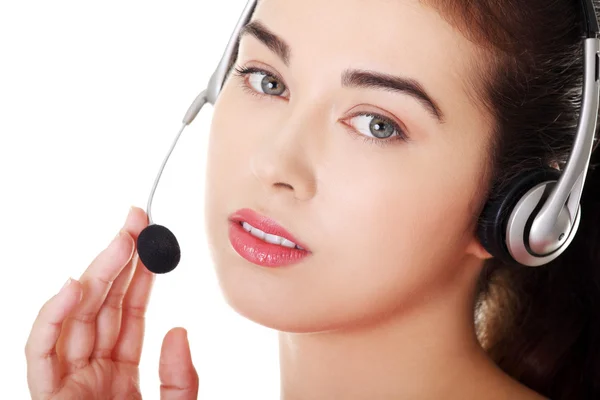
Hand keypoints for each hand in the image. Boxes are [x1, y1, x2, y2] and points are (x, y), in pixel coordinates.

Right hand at [25, 206, 198, 399]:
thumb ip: (179, 377)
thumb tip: (178, 330)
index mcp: (120, 374)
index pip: (129, 313)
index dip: (140, 274)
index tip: (153, 241)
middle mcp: (92, 372)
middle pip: (103, 305)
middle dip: (119, 259)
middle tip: (137, 220)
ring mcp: (68, 383)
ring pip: (76, 317)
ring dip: (96, 274)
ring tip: (120, 240)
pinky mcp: (48, 398)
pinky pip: (41, 352)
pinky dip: (51, 318)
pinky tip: (73, 285)